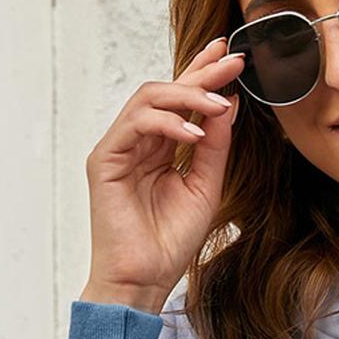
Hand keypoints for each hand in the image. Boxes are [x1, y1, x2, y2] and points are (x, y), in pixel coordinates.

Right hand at [80, 37, 244, 310]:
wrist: (143, 281)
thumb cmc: (169, 243)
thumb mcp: (205, 187)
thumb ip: (215, 146)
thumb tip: (228, 103)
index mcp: (160, 148)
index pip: (181, 101)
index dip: (203, 75)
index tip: (232, 57)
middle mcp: (137, 143)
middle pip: (165, 91)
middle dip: (200, 72)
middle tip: (232, 60)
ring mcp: (119, 149)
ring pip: (148, 98)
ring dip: (187, 95)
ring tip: (219, 103)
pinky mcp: (105, 160)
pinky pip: (135, 124)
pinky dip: (167, 122)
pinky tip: (194, 132)